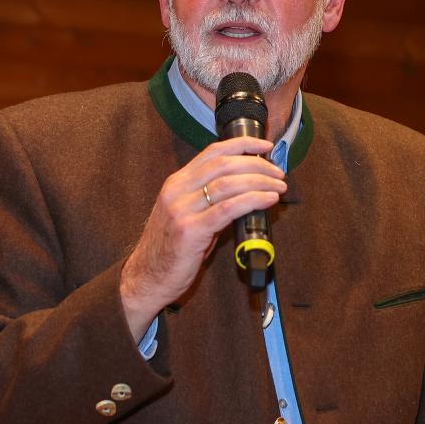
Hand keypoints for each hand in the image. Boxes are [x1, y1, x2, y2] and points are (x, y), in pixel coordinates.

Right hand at [119, 136, 286, 340]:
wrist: (145, 278)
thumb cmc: (170, 249)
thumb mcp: (186, 215)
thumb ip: (210, 200)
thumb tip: (248, 190)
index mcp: (176, 183)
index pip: (212, 152)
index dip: (241, 144)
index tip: (264, 146)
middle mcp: (177, 191)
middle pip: (224, 165)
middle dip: (257, 164)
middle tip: (278, 173)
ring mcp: (182, 210)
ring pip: (228, 184)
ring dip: (260, 181)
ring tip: (279, 186)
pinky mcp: (190, 230)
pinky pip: (228, 209)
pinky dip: (253, 200)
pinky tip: (268, 199)